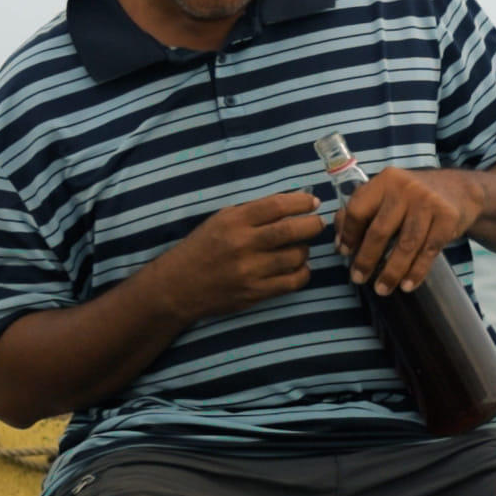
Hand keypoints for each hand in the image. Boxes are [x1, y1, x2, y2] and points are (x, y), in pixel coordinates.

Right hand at [150, 191, 326, 319]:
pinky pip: (293, 282)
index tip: (313, 202)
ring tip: (300, 247)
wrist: (178, 286)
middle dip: (313, 224)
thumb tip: (293, 203)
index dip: (302, 202)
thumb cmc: (202, 247)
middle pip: (291, 230)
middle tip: (317, 223)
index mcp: (234, 221)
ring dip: (305, 250)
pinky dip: (302, 273)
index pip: (277, 205)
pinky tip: (297, 267)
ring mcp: (250, 271)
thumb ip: (253, 212)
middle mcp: (243, 244)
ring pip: (296, 256)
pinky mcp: (255, 293)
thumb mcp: (221, 220)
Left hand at [336, 168, 483, 294]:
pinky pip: (428, 251)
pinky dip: (416, 271)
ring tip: (382, 289)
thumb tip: (340, 243)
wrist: (460, 190)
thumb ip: (361, 212)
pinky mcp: (448, 218)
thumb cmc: (414, 198)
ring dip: (391, 272)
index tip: (345, 253)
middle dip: (366, 259)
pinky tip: (407, 285)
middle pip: (380, 230)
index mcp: (385, 180)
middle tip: (359, 279)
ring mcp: (429, 202)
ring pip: (405, 245)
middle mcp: (405, 188)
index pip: (358, 210)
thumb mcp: (387, 194)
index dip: (348, 234)